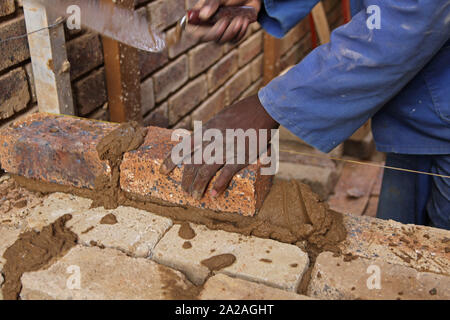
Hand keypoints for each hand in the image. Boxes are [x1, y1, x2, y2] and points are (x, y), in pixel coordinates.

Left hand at [160, 95, 278, 199]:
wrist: (262, 109)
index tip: (162, 171)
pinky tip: (213, 195)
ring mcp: (225, 150)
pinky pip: (226, 174)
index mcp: (206, 131)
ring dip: (198, 186)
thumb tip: (204, 139)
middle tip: (184, 190)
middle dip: (186, 179)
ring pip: (205, 172)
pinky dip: (219, 185)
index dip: (171, 161)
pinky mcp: (240, 157)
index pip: (183, 148)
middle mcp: (212, 142)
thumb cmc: (243, 112)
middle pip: (192, 164)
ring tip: (194, 196)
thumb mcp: (221, 118)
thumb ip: (212, 131)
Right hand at [187, 0, 261, 42]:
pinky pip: (232, 41)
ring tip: (241, 18)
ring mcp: (217, 31)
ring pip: (220, 41)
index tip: (221, 23)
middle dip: (221, 32)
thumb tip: (203, 16)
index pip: (193, 30)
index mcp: (199, 14)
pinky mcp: (229, 36)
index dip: (203, 32)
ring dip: (232, 32)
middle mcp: (206, 25)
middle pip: (207, 38)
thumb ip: (211, 3)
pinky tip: (245, 21)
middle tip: (231, 20)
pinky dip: (240, 33)